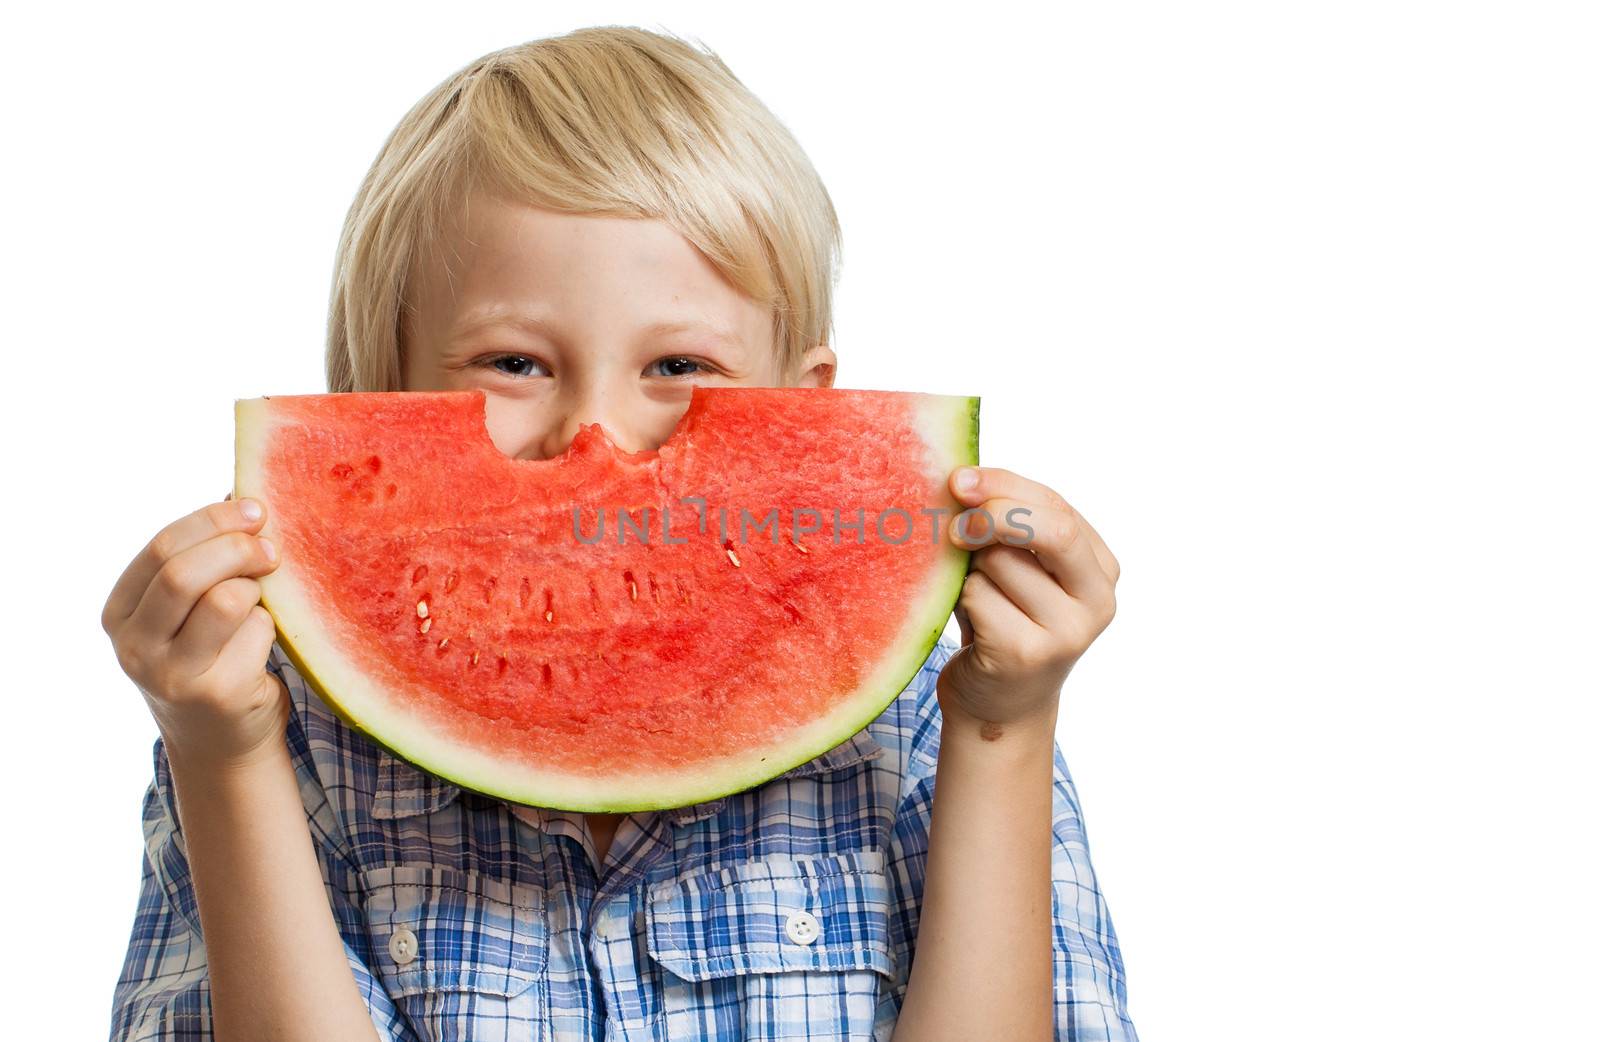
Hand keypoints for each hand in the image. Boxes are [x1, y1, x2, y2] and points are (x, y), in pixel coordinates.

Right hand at [102, 495, 288, 770]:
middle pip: (186, 572)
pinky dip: (272, 627)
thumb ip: (202, 559)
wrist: (221, 740)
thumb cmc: (210, 655)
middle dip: (239, 548)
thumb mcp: (188, 609)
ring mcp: (172, 675)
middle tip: (272, 548)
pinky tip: (264, 645)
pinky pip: (259, 632)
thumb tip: (243, 496)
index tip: (255, 509)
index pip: (163, 547)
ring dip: (257, 589)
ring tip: (263, 599)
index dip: (214, 520)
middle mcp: (135, 646)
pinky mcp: (218, 694)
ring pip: (226, 600)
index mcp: (121, 612)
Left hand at [936, 466, 1120, 733]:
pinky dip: (960, 599)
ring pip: (1000, 561)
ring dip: (969, 569)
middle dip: (995, 513)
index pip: (1056, 505)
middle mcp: (1098, 599)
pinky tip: (970, 622)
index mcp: (1101, 567)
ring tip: (976, 597)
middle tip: (955, 522)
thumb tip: (962, 480)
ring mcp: (1068, 631)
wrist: (1000, 705)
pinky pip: (977, 595)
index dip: (1004, 485)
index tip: (960, 479)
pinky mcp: (1028, 654)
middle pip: (1052, 529)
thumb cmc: (1002, 620)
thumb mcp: (1016, 568)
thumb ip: (1008, 526)